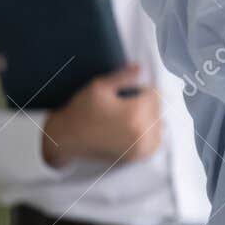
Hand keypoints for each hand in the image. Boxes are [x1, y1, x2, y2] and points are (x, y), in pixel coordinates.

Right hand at [41, 64, 160, 166]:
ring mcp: (141, 147)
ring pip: (159, 125)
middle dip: (147, 103)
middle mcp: (142, 132)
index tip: (131, 90)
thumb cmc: (79, 111)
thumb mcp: (98, 87)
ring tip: (132, 114)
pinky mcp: (138, 157)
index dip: (143, 88)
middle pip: (158, 109)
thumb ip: (123, 76)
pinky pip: (156, 142)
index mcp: (136, 112)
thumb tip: (141, 67)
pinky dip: (151, 133)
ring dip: (151, 117)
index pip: (155, 93)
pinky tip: (138, 127)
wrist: (65, 139)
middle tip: (129, 102)